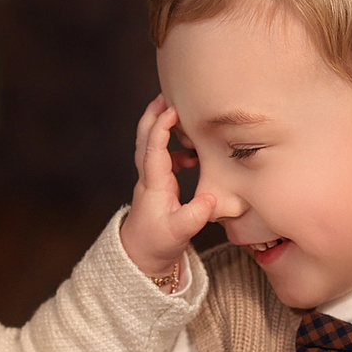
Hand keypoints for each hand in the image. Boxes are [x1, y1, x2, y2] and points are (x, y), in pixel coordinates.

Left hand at [116, 94, 219, 285]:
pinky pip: (163, 157)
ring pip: (152, 145)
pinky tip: (193, 154)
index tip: (174, 108)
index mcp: (153, 184)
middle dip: (153, 113)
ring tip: (182, 115)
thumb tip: (210, 198)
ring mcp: (151, 180)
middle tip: (167, 92)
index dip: (162, 126)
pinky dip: (174, 147)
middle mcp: (148, 177)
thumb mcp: (179, 233)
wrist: (141, 259)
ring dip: (163, 127)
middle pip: (144, 137)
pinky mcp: (158, 186)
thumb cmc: (158, 244)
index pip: (154, 147)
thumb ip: (194, 215)